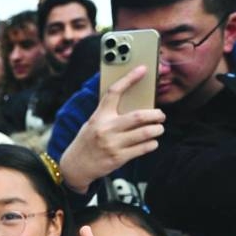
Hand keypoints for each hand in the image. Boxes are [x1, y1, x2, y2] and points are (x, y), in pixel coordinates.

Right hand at [58, 66, 164, 192]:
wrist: (75, 165)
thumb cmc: (88, 141)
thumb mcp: (94, 123)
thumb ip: (111, 115)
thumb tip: (137, 106)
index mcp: (99, 116)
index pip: (114, 92)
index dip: (129, 78)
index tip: (142, 69)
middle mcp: (106, 129)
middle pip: (139, 116)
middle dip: (156, 114)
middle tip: (161, 115)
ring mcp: (113, 144)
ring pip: (146, 133)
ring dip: (157, 130)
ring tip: (158, 129)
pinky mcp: (119, 158)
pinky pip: (143, 148)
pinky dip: (152, 144)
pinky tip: (151, 142)